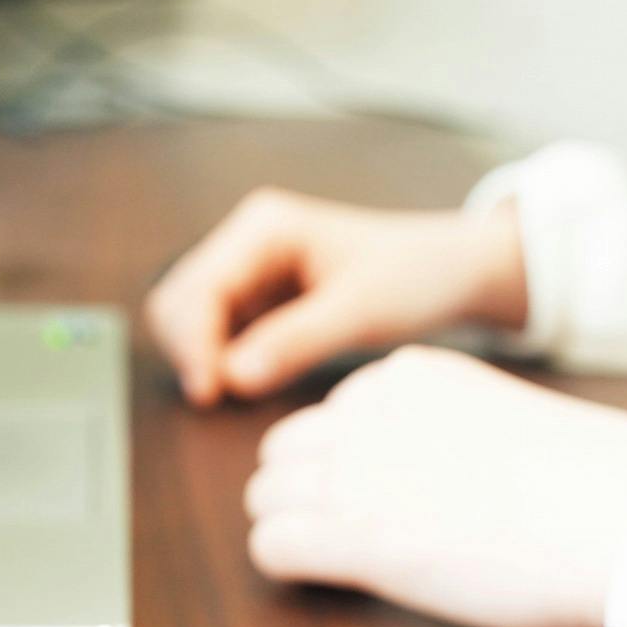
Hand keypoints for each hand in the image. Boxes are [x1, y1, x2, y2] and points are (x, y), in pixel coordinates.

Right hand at [145, 188, 527, 406]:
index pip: (198, 288)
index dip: (193, 342)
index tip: (209, 393)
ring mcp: (246, 271)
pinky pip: (214, 334)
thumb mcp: (361, 311)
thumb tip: (233, 378)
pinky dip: (219, 361)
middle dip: (189, 350)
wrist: (449, 270)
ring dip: (201, 357)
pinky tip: (250, 379)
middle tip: (221, 399)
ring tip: (238, 390)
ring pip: (187, 320)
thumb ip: (296, 341)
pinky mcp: (254, 300)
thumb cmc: (413, 277)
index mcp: (263, 227)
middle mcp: (244, 242)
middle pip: (177, 301)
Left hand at [245, 347, 626, 626]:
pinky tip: (322, 578)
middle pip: (285, 451)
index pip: (333, 414)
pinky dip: (287, 563)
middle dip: (302, 491)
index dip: (343, 462)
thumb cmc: (593, 484)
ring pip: (267, 496)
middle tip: (344, 532)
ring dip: (290, 525)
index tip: (379, 494)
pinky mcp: (358, 539)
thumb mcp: (498, 423)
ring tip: (337, 559)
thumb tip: (419, 474)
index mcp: (407, 378)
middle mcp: (369, 415)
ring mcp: (356, 475)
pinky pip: (274, 545)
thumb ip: (442, 433)